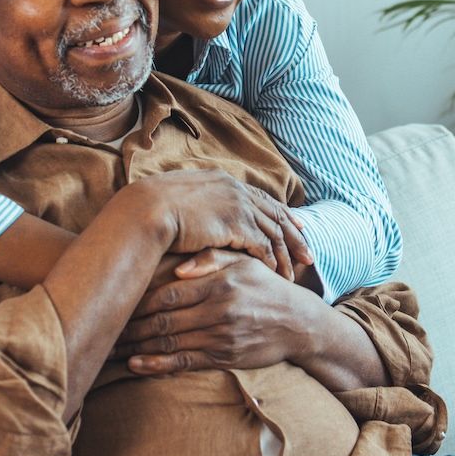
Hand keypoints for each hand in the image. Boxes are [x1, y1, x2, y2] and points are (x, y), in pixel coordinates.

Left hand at [113, 250, 316, 373]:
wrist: (298, 322)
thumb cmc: (265, 286)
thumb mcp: (244, 262)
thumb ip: (212, 258)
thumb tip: (178, 266)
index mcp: (219, 283)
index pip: (168, 293)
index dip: (138, 299)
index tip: (116, 299)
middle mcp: (218, 310)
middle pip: (163, 320)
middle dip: (130, 326)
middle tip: (104, 326)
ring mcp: (221, 336)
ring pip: (169, 342)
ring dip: (136, 347)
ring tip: (110, 347)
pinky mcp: (224, 357)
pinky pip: (184, 362)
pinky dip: (157, 365)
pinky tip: (136, 364)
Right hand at [130, 170, 311, 280]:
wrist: (145, 211)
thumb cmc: (151, 209)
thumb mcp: (178, 199)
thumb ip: (196, 204)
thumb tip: (195, 213)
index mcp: (223, 180)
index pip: (261, 197)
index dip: (280, 212)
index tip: (296, 224)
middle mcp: (236, 190)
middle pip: (276, 214)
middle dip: (294, 235)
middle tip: (309, 254)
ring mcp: (238, 205)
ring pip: (274, 232)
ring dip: (286, 254)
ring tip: (296, 273)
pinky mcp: (236, 224)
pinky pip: (263, 245)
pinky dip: (272, 261)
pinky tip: (278, 275)